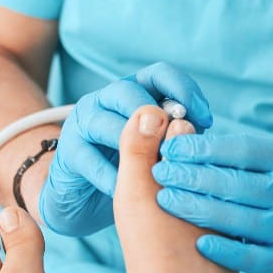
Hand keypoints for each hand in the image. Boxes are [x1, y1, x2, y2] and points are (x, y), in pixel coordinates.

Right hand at [39, 62, 212, 236]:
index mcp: (134, 93)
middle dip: (155, 115)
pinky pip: (91, 160)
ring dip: (134, 147)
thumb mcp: (160, 149)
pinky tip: (132, 192)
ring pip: (106, 123)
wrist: (85, 199)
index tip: (205, 119)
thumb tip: (199, 128)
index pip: (159, 73)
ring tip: (158, 170)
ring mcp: (83, 124)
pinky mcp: (68, 153)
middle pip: (128, 91)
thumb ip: (177, 134)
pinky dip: (113, 178)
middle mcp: (105, 101)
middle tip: (176, 142)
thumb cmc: (133, 169)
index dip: (183, 89)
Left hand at [150, 129, 272, 272]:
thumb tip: (180, 131)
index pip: (244, 150)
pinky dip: (225, 251)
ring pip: (242, 220)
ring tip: (165, 199)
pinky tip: (198, 242)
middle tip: (160, 172)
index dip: (205, 148)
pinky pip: (252, 258)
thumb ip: (233, 153)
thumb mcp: (269, 163)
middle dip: (193, 177)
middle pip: (238, 184)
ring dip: (199, 209)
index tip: (171, 147)